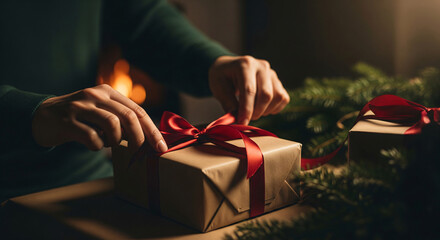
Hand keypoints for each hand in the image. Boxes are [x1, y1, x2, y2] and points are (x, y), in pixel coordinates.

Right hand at [32, 84, 167, 152]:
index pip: (138, 111)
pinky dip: (97, 146)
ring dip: (115, 141)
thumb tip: (148, 139)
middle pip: (129, 117)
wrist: (41, 117)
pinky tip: (92, 145)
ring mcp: (81, 106)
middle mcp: (96, 95)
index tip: (161, 148)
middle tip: (141, 154)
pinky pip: (92, 137)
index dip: (152, 130)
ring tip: (107, 143)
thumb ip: (121, 119)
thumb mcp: (101, 111)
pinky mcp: (67, 121)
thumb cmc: (79, 118)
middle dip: (141, 139)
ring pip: (112, 124)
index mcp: (108, 92)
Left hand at [209, 55, 289, 124]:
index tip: (242, 123)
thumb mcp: (218, 87)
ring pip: (277, 97)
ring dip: (265, 110)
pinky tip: (262, 108)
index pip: (249, 90)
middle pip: (266, 95)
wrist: (228, 68)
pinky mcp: (277, 81)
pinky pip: (283, 98)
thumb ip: (228, 102)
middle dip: (256, 112)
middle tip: (245, 118)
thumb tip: (237, 118)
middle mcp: (261, 66)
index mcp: (245, 64)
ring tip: (253, 111)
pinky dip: (274, 108)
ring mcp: (271, 73)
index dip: (246, 109)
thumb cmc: (222, 77)